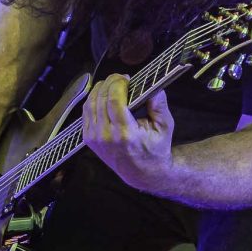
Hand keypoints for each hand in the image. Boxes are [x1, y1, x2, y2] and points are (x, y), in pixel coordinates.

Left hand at [82, 74, 174, 192]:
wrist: (142, 172)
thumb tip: (154, 86)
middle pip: (100, 98)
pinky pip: (86, 112)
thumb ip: (159, 105)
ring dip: (100, 88)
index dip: (118, 83)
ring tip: (113, 84)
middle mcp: (106, 136)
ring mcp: (95, 138)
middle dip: (110, 82)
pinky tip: (104, 95)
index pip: (113, 100)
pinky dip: (94, 99)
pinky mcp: (89, 139)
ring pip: (90, 103)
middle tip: (121, 78)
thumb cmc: (155, 148)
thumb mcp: (165, 127)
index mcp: (125, 133)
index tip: (127, 78)